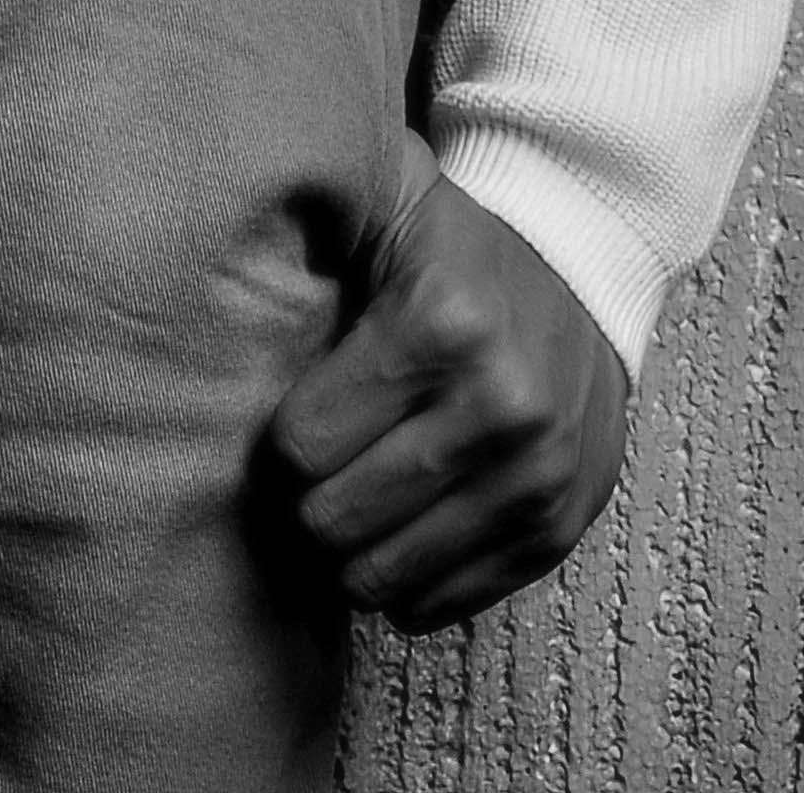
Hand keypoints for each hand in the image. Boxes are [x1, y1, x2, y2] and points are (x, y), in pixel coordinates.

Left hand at [269, 128, 631, 630]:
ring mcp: (534, 479)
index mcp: (443, 322)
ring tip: (355, 496)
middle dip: (310, 497)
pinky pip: (441, 604)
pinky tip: (406, 523)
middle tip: (320, 464)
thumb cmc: (459, 246)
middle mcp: (499, 407)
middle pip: (334, 519)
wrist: (586, 271)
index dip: (282, 436)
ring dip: (352, 547)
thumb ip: (311, 208)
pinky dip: (408, 578)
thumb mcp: (389, 200)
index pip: (301, 442)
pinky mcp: (555, 532)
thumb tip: (217, 225)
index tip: (294, 414)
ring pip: (382, 578)